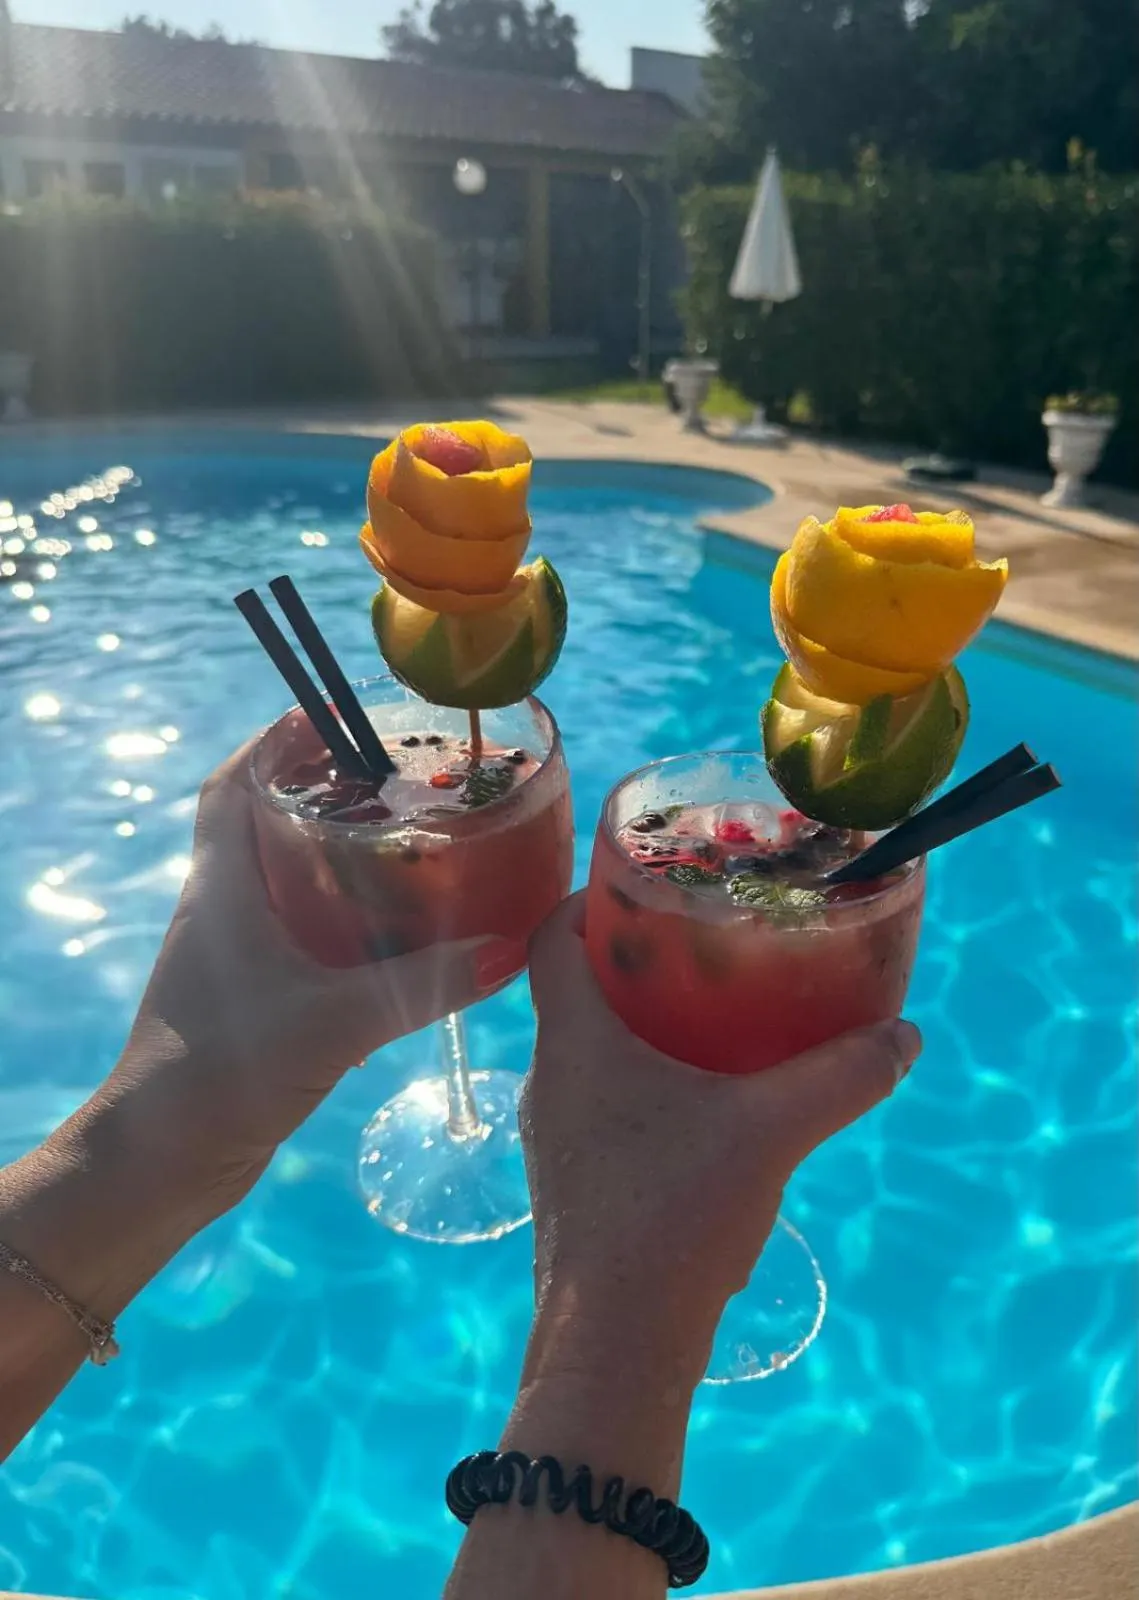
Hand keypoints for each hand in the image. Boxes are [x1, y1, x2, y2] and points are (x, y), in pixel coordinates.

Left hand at [101, 739, 518, 1218]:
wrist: (161, 1163)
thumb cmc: (223, 1075)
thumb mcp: (331, 1022)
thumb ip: (419, 986)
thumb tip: (507, 950)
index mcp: (221, 888)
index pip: (234, 783)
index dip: (276, 739)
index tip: (335, 716)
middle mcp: (221, 908)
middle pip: (265, 820)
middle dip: (324, 788)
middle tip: (398, 777)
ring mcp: (234, 954)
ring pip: (285, 877)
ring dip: (335, 852)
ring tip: (410, 840)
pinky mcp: (252, 996)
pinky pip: (301, 931)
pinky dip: (344, 915)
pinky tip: (398, 931)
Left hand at [522, 894, 921, 1383]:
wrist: (613, 1347)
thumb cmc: (673, 1216)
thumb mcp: (770, 1133)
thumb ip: (840, 1078)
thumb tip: (904, 1037)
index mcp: (573, 1043)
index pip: (548, 939)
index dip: (584, 898)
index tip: (637, 878)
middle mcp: (549, 1080)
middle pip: (575, 991)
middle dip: (634, 960)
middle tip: (702, 942)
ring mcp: (554, 1137)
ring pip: (590, 1052)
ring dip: (642, 1026)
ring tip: (714, 1016)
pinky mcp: (572, 1184)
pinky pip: (602, 1104)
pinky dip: (645, 1084)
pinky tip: (706, 1107)